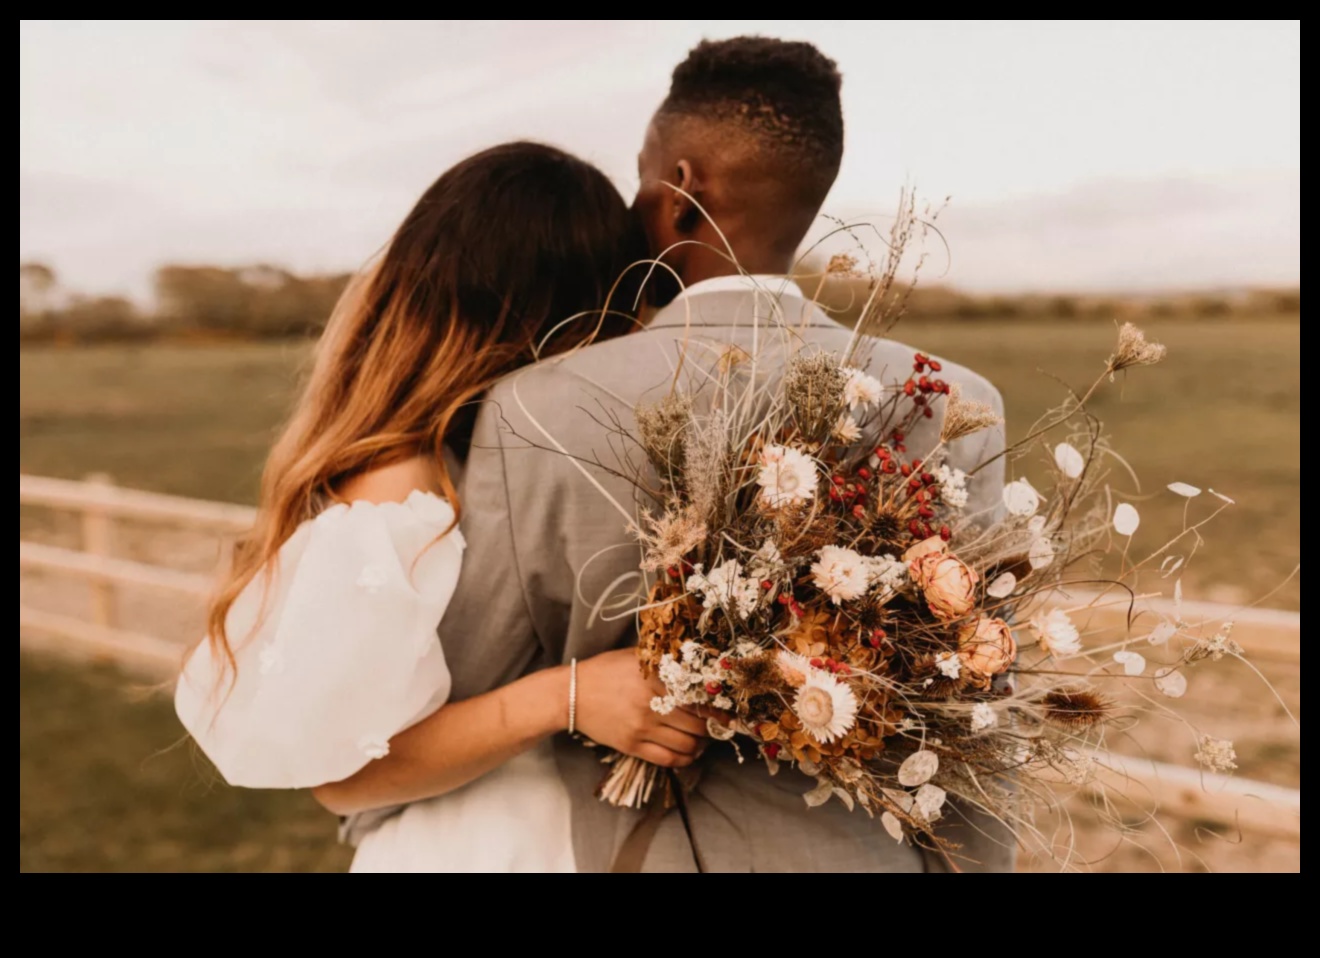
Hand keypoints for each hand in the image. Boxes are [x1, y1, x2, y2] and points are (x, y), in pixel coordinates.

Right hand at [573, 648, 708, 767]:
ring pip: (687, 745)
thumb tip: (697, 666)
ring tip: (703, 740)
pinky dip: (685, 759)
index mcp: (655, 679)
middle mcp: (650, 704)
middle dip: (713, 729)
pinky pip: (668, 759)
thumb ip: (664, 661)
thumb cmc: (605, 671)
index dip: (719, 710)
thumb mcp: (635, 658)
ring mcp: (641, 728)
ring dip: (701, 745)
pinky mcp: (631, 746)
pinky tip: (689, 753)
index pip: (699, 699)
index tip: (729, 714)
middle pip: (698, 725)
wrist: (570, 694)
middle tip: (718, 727)